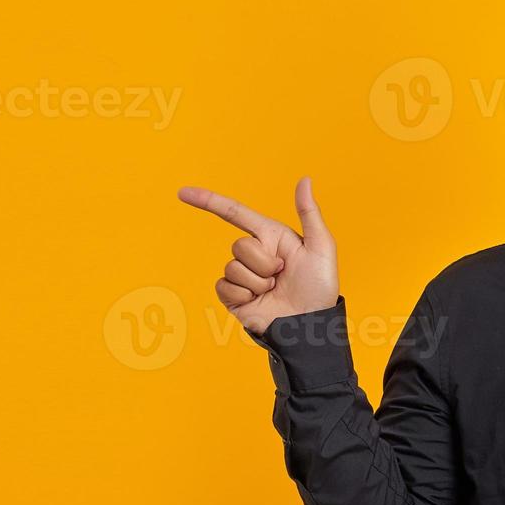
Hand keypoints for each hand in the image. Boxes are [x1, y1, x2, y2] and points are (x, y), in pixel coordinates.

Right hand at [177, 176, 338, 336]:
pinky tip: (258, 302)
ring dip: (257, 282)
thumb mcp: (321, 246)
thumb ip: (309, 212)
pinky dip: (243, 295)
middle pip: (239, 246)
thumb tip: (304, 179)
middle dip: (263, 263)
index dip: (208, 201)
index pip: (234, 213)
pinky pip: (224, 286)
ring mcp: (243, 276)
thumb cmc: (320, 287)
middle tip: (282, 275)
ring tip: (274, 291)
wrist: (310, 326)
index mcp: (271, 236)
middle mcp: (255, 254)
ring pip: (232, 268)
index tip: (183, 192)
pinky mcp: (234, 297)